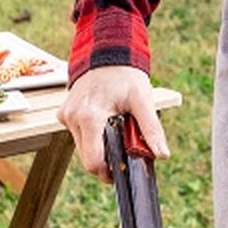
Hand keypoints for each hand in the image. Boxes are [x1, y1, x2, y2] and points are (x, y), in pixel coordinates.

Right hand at [56, 65, 169, 181]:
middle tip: (125, 148)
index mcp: (89, 117)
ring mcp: (66, 116)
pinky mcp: (64, 114)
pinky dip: (93, 136)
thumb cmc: (125, 76)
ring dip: (101, 147)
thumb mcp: (143, 101)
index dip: (109, 173)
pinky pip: (79, 136)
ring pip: (83, 149)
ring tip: (116, 130)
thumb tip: (162, 154)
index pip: (94, 161)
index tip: (122, 171)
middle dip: (107, 160)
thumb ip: (152, 129)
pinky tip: (105, 123)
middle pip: (88, 158)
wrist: (107, 54)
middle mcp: (72, 117)